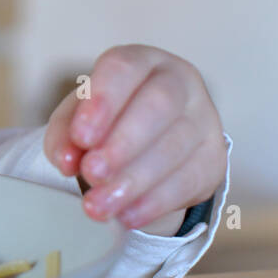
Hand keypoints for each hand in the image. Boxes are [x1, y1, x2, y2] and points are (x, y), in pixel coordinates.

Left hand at [43, 45, 224, 232]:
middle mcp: (179, 82)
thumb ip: (64, 133)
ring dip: (133, 181)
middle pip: (158, 105)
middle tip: (91, 173)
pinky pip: (189, 180)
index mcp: (140, 62)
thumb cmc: (108, 116)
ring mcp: (204, 118)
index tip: (81, 136)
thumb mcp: (79, 117)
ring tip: (98, 206)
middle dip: (122, 143)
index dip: (103, 101)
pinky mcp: (214, 156)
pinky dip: (153, 202)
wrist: (152, 135)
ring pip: (174, 147)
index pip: (124, 68)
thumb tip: (66, 160)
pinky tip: (126, 215)